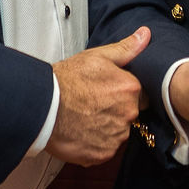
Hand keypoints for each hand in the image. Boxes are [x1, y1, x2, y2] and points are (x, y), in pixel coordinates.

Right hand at [44, 28, 149, 165]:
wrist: (43, 107)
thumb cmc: (66, 80)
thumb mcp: (97, 57)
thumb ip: (126, 48)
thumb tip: (145, 35)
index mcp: (130, 89)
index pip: (139, 95)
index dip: (123, 93)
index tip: (108, 92)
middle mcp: (128, 114)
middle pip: (129, 115)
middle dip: (115, 111)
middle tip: (93, 104)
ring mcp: (115, 137)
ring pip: (117, 133)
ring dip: (106, 128)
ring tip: (85, 118)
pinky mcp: (102, 154)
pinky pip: (104, 149)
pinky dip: (95, 143)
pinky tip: (82, 131)